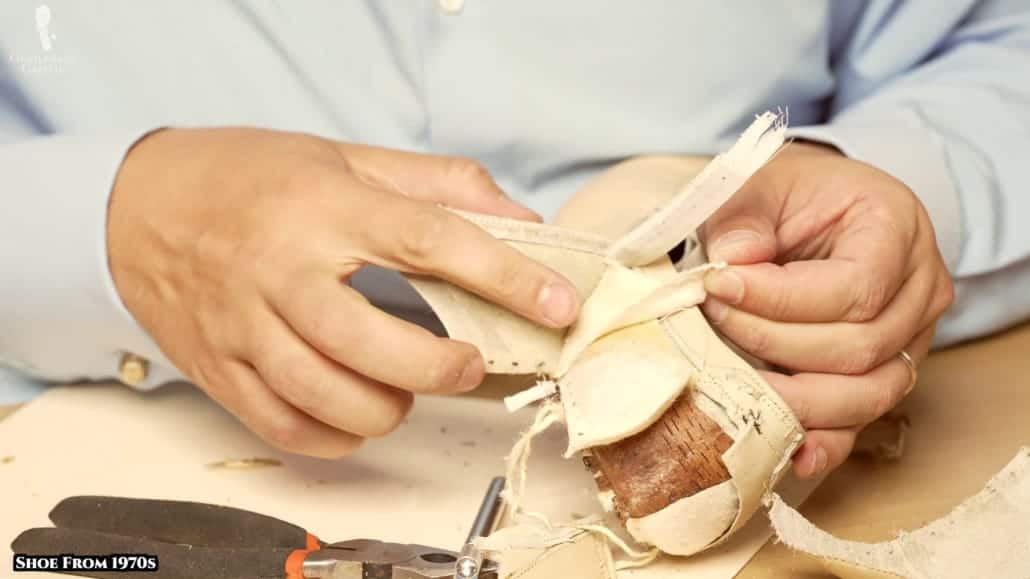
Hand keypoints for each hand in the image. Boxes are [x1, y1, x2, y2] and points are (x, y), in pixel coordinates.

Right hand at [108, 128, 579, 457]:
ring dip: (390, 407)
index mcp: (324, 207)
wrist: (138, 205)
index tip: (558, 303)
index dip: (505, 276)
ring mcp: (244, 324)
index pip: (430, 241)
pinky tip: (361, 416)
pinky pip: (284, 426)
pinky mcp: (219, 368)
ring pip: (327, 395)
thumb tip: (521, 221)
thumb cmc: (253, 178)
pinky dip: (337, 437)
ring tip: (412, 388)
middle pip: (374, 340)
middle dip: (442, 366)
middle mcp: (281, 268)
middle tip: (472, 363)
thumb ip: (438, 185)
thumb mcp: (346, 158)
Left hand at [699, 142, 953, 478]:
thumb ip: (742, 218)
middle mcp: (919, 288)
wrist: (813, 208)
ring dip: (795, 397)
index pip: (854, 287)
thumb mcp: (758, 185)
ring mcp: (911, 337)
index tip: (717, 285)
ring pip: (868, 392)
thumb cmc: (788, 194)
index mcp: (897, 227)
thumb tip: (731, 264)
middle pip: (859, 346)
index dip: (780, 299)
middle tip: (712, 320)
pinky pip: (864, 420)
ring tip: (734, 382)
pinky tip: (789, 453)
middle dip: (774, 343)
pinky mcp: (885, 372)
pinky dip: (825, 440)